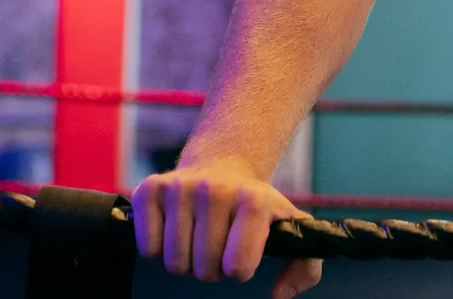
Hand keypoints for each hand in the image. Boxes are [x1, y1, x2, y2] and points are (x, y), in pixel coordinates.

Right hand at [132, 158, 320, 294]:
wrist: (221, 166)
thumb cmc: (255, 208)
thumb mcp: (290, 227)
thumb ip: (304, 266)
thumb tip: (279, 294)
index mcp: (254, 201)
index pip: (237, 267)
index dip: (238, 269)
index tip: (241, 253)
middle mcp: (216, 190)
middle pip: (203, 269)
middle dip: (210, 267)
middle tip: (216, 244)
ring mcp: (180, 187)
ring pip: (173, 262)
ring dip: (185, 260)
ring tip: (196, 237)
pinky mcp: (149, 189)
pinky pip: (147, 248)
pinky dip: (158, 250)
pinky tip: (174, 229)